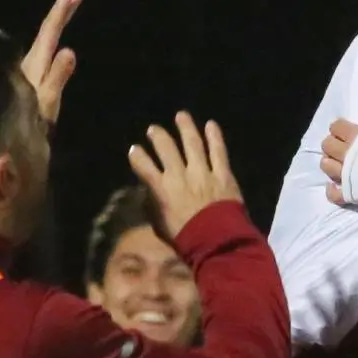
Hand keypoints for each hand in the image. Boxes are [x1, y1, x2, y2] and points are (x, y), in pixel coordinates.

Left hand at [21, 0, 81, 124]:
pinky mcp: (31, 80)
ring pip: (44, 39)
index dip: (60, 13)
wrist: (11, 144)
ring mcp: (29, 71)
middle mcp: (30, 63)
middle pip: (46, 31)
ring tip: (67, 8)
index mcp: (35, 64)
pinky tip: (55, 42)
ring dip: (57, 23)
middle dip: (60, 13)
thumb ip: (57, 77)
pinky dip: (53, 38)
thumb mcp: (46, 102)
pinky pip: (45, 50)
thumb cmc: (29, 124)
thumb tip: (69, 50)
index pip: (49, 32)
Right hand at [128, 112, 241, 240]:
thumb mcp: (160, 225)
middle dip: (158, 136)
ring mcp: (202, 172)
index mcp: (161, 188)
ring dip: (185, 127)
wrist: (216, 241)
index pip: (143, 165)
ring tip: (181, 116)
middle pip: (166, 148)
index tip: (135, 150)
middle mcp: (179, 175)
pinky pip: (218, 151)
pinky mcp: (223, 174)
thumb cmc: (186, 238)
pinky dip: (214, 137)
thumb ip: (153, 206)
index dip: (137, 156)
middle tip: (154, 129)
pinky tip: (211, 124)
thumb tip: (149, 195)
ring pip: (192, 143)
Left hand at [320, 117, 357, 204]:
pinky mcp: (351, 193)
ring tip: (335, 162)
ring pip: (327, 167)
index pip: (337, 127)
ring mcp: (346, 175)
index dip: (338, 127)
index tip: (344, 128)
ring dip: (328, 163)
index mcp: (355, 135)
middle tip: (340, 145)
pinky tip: (333, 186)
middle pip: (327, 145)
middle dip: (331, 143)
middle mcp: (346, 154)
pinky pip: (335, 194)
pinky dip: (332, 190)